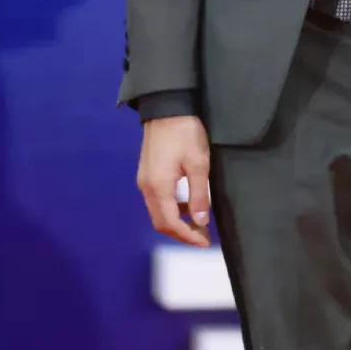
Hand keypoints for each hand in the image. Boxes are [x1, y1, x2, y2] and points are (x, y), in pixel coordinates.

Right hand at [137, 114, 211, 246]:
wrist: (167, 107)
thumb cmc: (185, 132)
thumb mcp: (198, 164)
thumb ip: (199, 195)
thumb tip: (200, 222)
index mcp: (158, 187)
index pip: (170, 224)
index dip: (188, 237)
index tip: (205, 243)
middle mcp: (146, 187)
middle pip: (161, 222)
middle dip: (182, 233)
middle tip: (204, 238)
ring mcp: (145, 180)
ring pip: (158, 212)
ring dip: (177, 222)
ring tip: (200, 223)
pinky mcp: (148, 173)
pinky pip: (158, 200)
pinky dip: (173, 209)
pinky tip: (189, 204)